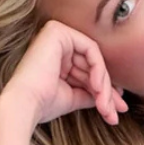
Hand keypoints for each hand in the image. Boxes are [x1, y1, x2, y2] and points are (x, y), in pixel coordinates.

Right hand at [0, 19, 127, 131]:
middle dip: (108, 91)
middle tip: (116, 112)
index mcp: (57, 56)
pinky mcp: (58, 31)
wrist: (26, 104)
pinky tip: (98, 88)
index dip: (106, 91)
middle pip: (93, 65)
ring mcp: (56, 34)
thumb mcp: (74, 97)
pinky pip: (91, 49)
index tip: (117, 111)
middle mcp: (56, 42)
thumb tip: (115, 100)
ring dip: (105, 86)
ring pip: (95, 59)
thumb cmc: (44, 103)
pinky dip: (98, 69)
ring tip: (106, 106)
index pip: (88, 70)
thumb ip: (92, 92)